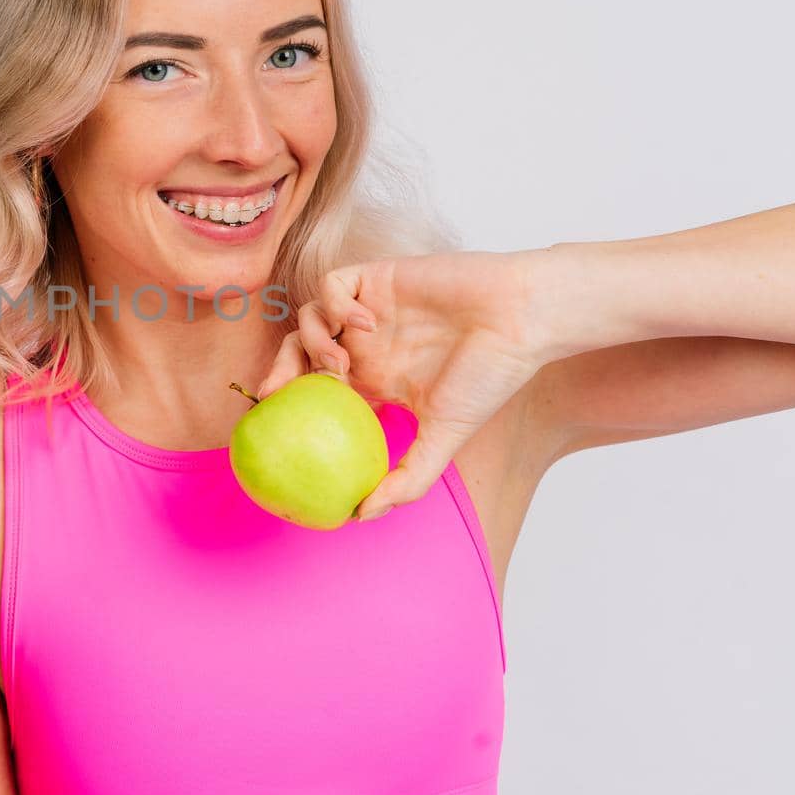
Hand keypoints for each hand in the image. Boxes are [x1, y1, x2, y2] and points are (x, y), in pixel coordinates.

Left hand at [255, 250, 547, 520]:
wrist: (521, 319)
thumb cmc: (490, 374)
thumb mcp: (444, 436)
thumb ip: (406, 478)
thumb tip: (361, 517)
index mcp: (374, 380)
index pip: (314, 390)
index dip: (290, 403)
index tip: (273, 427)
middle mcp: (365, 345)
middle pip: (298, 352)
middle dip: (279, 370)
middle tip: (273, 393)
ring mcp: (369, 309)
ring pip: (310, 319)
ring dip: (312, 341)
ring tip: (340, 363)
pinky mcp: (378, 277)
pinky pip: (333, 285)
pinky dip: (337, 304)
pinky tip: (365, 323)